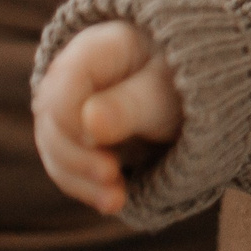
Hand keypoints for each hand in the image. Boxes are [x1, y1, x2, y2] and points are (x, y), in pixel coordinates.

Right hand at [32, 20, 179, 214]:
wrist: (198, 89)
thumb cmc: (182, 80)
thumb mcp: (164, 91)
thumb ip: (130, 104)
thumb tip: (90, 123)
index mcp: (95, 49)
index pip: (64, 84)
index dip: (74, 120)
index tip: (103, 145)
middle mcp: (71, 77)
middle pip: (52, 119)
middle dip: (78, 155)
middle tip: (112, 177)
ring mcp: (69, 109)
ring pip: (56, 148)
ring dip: (82, 179)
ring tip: (116, 201)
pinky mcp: (75, 138)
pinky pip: (68, 166)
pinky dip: (88, 186)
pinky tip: (113, 202)